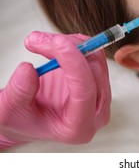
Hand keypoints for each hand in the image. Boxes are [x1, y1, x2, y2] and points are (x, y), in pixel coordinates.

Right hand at [0, 32, 110, 148]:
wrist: (28, 117)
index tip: (57, 43)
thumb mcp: (9, 111)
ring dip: (69, 43)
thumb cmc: (21, 120)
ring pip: (95, 57)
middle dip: (66, 48)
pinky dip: (74, 44)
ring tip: (39, 41)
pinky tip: (55, 45)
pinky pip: (93, 54)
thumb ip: (19, 93)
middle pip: (93, 70)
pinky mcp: (98, 79)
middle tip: (35, 40)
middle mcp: (97, 111)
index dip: (74, 64)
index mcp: (79, 127)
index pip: (85, 91)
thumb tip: (28, 68)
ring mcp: (100, 94)